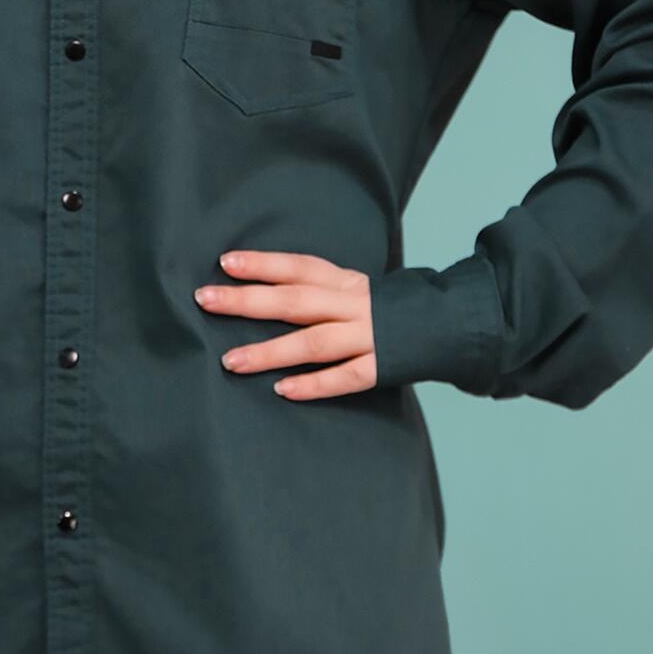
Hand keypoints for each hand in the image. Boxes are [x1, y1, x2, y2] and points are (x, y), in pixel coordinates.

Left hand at [194, 249, 376, 399]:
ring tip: (231, 362)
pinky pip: (344, 377)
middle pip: (295, 301)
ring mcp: (368, 337)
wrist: (446, 326)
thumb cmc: (385, 309)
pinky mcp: (381, 367)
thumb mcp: (353, 288)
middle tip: (206, 300)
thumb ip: (316, 288)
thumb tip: (258, 286)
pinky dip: (313, 384)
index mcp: (346, 282)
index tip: (225, 263)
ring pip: (313, 343)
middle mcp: (354, 305)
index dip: (263, 264)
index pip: (299, 267)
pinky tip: (282, 390)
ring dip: (270, 352)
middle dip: (248, 301)